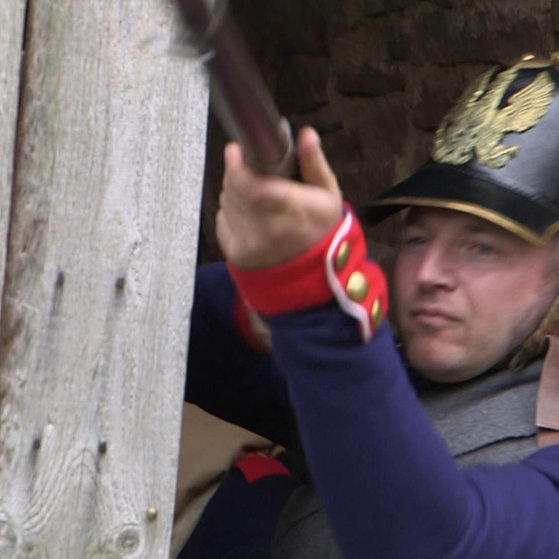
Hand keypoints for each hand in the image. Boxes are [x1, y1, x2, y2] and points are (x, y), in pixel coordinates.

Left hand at [216, 126, 342, 269]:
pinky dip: (230, 214)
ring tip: (255, 199)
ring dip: (234, 194)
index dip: (236, 165)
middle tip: (252, 174)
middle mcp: (267, 228)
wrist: (312, 272)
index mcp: (291, 209)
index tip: (236, 151)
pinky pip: (221, 221)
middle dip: (237, 174)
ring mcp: (249, 243)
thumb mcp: (328, 194)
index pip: (250, 185)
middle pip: (233, 189)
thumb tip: (306, 135)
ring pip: (225, 203)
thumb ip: (314, 163)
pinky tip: (250, 218)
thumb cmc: (320, 229)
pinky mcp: (237, 254)